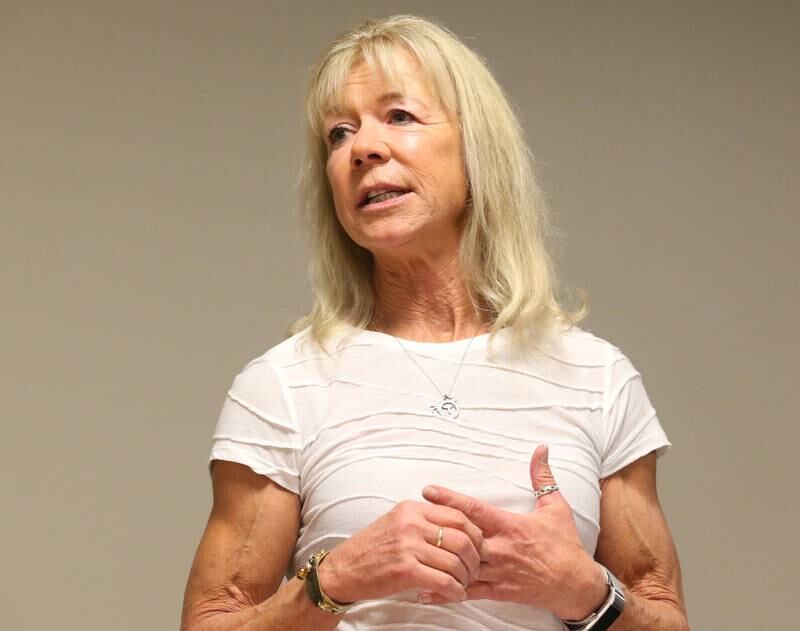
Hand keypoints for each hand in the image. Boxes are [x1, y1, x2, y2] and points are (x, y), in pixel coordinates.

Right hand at [317, 500, 486, 604]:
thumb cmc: (372, 548)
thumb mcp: (397, 522)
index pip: (457, 515)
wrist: (343, 570)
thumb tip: (458, 528)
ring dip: (465, 577)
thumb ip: (423, 520)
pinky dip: (455, 591)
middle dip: (475, 557)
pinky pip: (443, 581)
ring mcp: (408, 546)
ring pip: (455, 561)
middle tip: (475, 569)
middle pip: (461, 538)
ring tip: (464, 584)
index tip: (478, 546)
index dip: (474, 533)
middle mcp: (411, 524)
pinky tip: (455, 595)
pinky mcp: (405, 570)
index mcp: (412, 509)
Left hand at [419, 445, 607, 620]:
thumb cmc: (565, 545)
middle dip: (436, 527)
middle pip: (461, 536)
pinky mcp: (497, 591)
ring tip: (409, 553)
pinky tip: (424, 590)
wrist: (575, 585)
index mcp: (510, 526)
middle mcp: (500, 549)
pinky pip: (467, 591)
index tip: (429, 490)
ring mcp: (497, 572)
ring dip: (436, 559)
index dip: (451, 499)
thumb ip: (543, 477)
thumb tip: (541, 449)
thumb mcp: (557, 507)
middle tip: (409, 518)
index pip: (475, 510)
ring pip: (460, 564)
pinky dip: (445, 591)